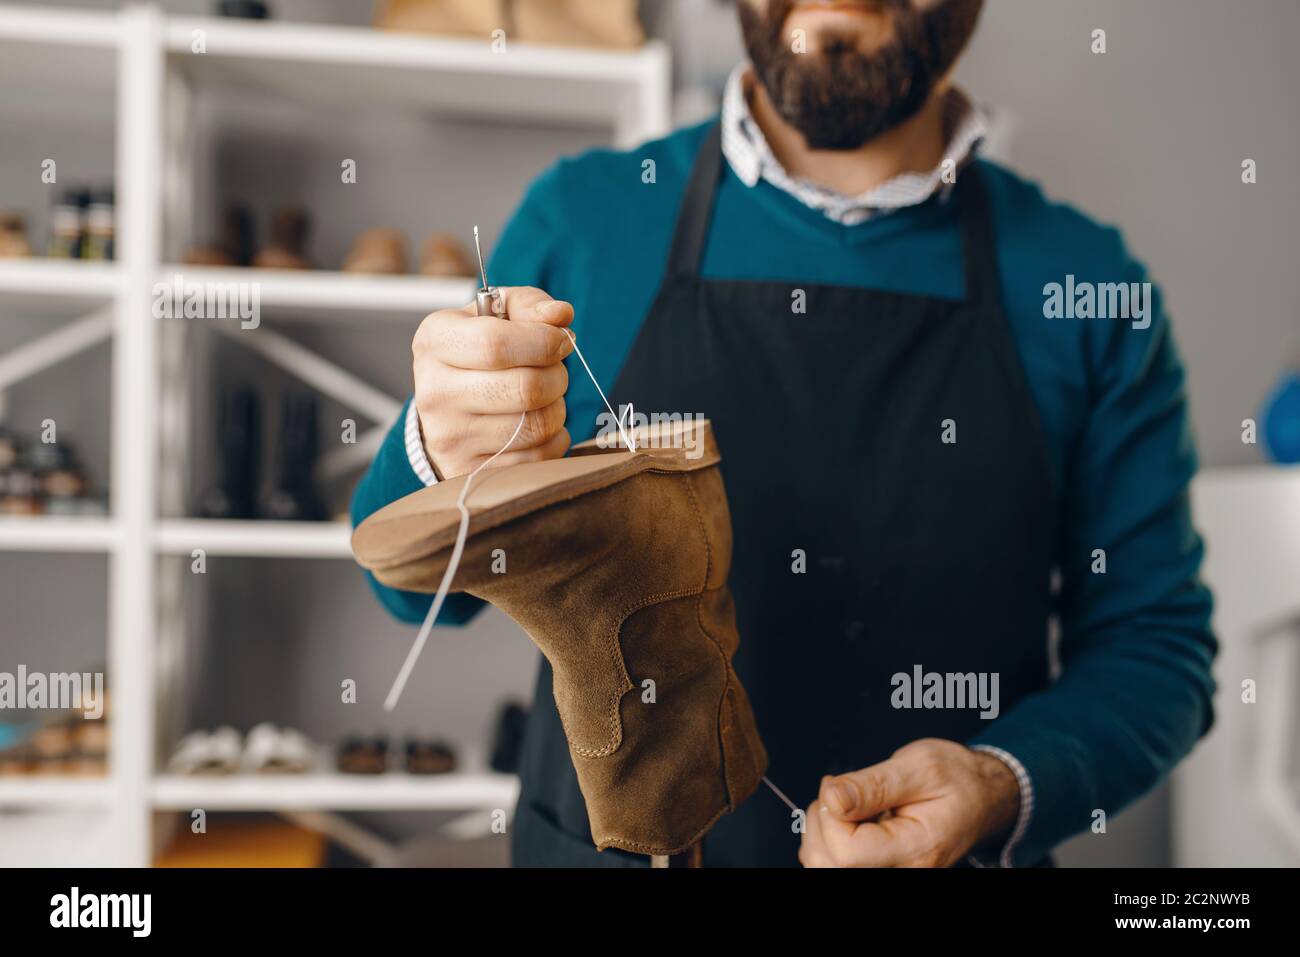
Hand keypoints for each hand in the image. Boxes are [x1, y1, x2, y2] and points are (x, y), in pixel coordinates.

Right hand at [412, 287, 574, 478]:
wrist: (446, 410)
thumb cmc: (478, 354)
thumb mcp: (495, 316)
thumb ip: (530, 306)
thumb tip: (560, 315)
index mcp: (434, 342)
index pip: (496, 345)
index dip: (543, 342)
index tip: (561, 341)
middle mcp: (434, 392)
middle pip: (524, 389)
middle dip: (557, 377)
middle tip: (555, 371)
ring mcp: (450, 438)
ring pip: (536, 426)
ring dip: (557, 409)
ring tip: (544, 397)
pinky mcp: (470, 472)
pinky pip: (538, 457)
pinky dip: (554, 439)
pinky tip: (538, 425)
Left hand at [798, 738, 1018, 867]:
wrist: (983, 794)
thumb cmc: (958, 778)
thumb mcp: (918, 766)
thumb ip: (872, 785)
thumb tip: (832, 798)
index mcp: (916, 849)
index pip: (846, 853)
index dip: (831, 817)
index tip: (838, 786)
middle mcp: (904, 870)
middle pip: (828, 865)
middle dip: (820, 823)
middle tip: (837, 790)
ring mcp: (893, 871)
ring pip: (826, 865)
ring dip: (822, 829)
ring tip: (846, 800)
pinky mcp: (882, 866)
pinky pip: (837, 862)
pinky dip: (830, 836)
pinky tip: (849, 816)